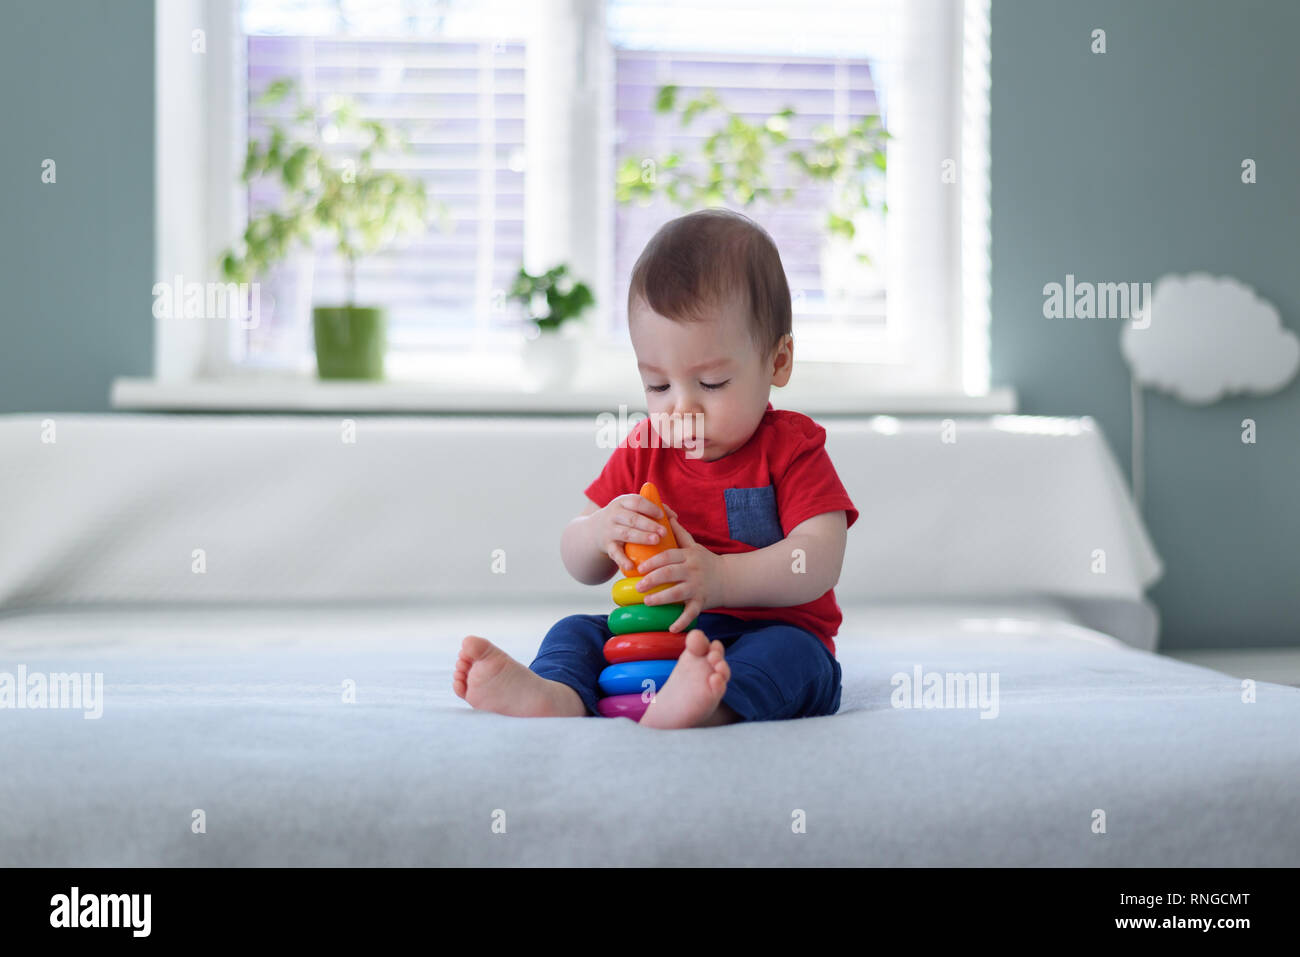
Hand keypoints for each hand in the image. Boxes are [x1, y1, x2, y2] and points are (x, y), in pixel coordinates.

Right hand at [591, 493, 665, 575]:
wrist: (595, 530)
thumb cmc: (623, 518)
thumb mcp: (632, 509)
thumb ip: (653, 510)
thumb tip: (674, 517)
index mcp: (622, 502)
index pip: (636, 502)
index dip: (650, 508)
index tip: (661, 516)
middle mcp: (614, 514)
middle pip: (633, 518)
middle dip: (649, 525)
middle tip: (663, 532)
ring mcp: (609, 530)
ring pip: (626, 533)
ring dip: (641, 537)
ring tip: (656, 541)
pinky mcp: (607, 546)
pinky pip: (615, 553)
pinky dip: (622, 560)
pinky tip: (631, 566)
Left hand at [634, 504, 724, 631]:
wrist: (729, 578)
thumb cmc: (706, 562)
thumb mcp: (694, 546)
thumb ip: (679, 533)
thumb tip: (666, 515)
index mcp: (688, 556)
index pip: (668, 556)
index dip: (652, 561)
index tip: (639, 568)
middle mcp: (693, 570)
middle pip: (669, 573)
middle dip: (652, 580)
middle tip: (638, 587)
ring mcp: (698, 587)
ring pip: (677, 593)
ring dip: (661, 599)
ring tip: (647, 602)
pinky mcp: (702, 602)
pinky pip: (691, 613)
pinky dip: (682, 622)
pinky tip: (671, 628)